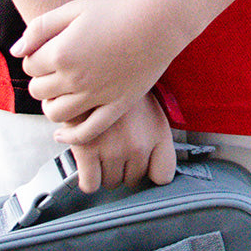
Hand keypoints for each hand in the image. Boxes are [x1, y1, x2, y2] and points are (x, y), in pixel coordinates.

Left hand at [12, 0, 179, 139]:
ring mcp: (96, 96)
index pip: (29, 64)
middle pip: (38, 90)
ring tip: (62, 93)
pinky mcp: (116, 106)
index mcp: (61, 53)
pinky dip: (70, 136)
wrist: (158, 22)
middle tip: (56, 70)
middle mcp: (74, 78)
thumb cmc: (117, 10)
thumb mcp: (74, 9)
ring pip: (55, 114)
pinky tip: (62, 132)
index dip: (35, 57)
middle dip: (42, 80)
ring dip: (52, 104)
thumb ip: (40, 28)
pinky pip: (86, 132)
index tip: (48, 51)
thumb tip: (16, 51)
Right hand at [55, 90, 176, 192]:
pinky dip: (87, 178)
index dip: (150, 172)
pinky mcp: (87, 150)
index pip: (163, 175)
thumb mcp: (150, 107)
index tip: (142, 166)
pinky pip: (90, 185)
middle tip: (115, 146)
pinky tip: (88, 160)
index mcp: (158, 133)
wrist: (94, 66)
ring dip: (104, 170)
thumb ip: (154, 136)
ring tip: (101, 147)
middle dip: (124, 167)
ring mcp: (112, 149)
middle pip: (132, 179)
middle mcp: (138, 145)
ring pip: (110, 182)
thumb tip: (153, 169)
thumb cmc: (121, 88)